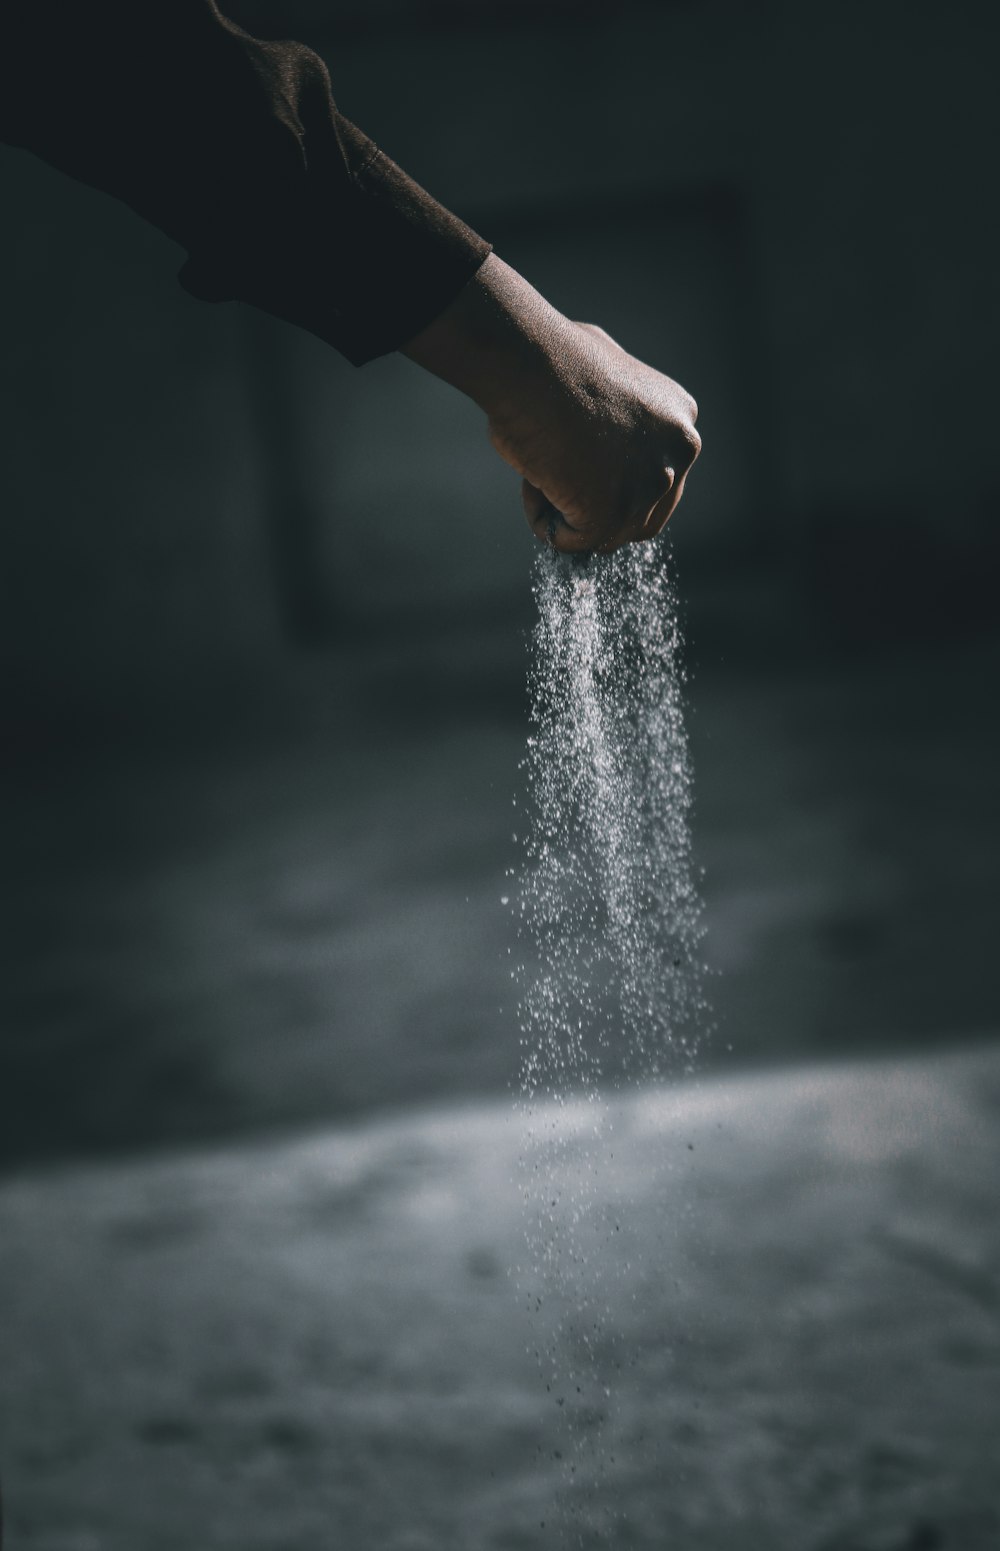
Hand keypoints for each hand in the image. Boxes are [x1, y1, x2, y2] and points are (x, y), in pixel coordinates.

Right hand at [402, 255, 699, 553]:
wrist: (529, 361)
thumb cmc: (552, 357)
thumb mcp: (608, 374)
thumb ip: (620, 413)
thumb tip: (600, 440)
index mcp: (681, 419)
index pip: (658, 482)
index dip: (613, 483)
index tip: (577, 461)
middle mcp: (679, 453)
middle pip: (641, 519)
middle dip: (597, 508)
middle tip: (557, 475)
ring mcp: (649, 486)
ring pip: (607, 534)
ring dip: (568, 514)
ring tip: (542, 469)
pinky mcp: (611, 513)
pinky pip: (573, 542)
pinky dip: (546, 524)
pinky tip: (533, 481)